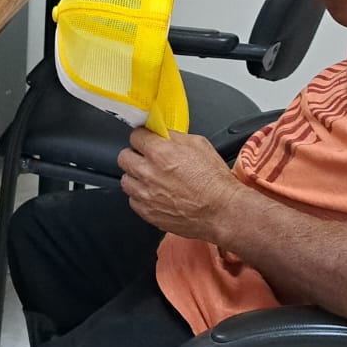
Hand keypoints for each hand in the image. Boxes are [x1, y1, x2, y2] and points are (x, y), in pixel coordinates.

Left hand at [118, 127, 244, 244]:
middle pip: (124, 157)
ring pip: (125, 180)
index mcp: (160, 152)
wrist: (223, 211)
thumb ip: (175, 137)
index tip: (147, 140)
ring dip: (136, 177)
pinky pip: (133, 200)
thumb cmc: (215, 181)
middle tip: (147, 158)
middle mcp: (148, 173)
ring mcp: (146, 195)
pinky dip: (141, 196)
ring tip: (151, 178)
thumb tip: (162, 134)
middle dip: (135, 155)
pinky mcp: (148, 213)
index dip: (143, 137)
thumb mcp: (199, 144)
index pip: (135, 136)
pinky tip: (155, 194)